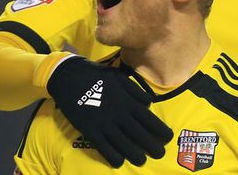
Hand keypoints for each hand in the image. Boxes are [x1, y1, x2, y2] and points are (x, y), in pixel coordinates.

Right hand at [46, 55, 172, 166]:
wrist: (69, 77)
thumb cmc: (97, 76)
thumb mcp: (119, 77)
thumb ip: (135, 91)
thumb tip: (149, 103)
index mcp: (128, 101)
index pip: (150, 120)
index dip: (161, 131)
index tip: (168, 137)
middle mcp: (119, 115)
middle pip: (141, 136)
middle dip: (153, 147)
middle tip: (159, 153)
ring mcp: (105, 124)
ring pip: (125, 146)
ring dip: (136, 156)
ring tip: (142, 160)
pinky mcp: (91, 131)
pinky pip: (105, 149)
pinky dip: (114, 157)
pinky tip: (119, 161)